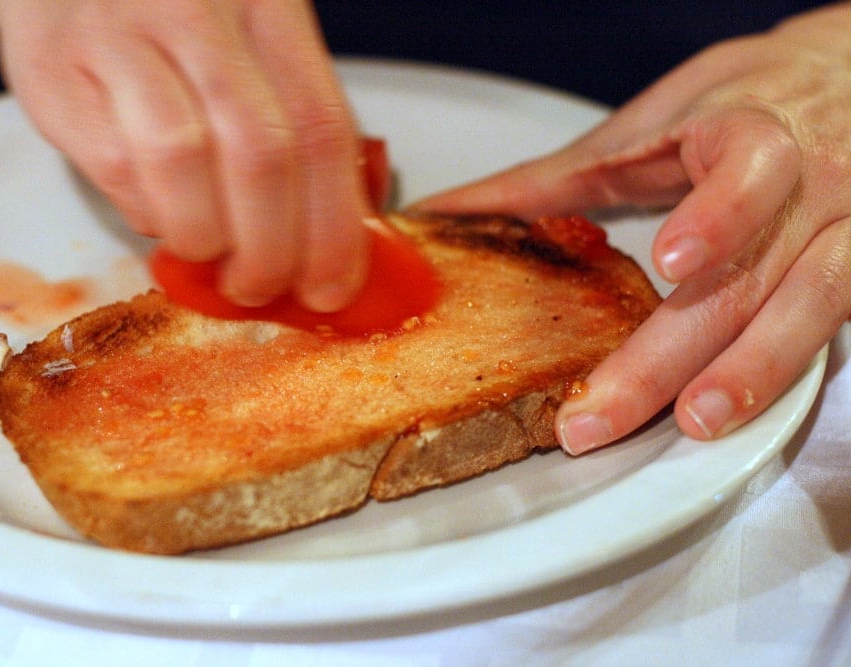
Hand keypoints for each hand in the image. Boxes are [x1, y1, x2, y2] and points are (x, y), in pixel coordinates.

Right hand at [0, 0, 369, 310]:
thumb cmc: (175, 25)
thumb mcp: (251, 46)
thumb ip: (292, 124)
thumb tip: (330, 244)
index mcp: (268, 5)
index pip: (320, 128)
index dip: (333, 225)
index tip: (332, 286)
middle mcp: (198, 11)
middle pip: (260, 153)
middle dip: (270, 249)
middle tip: (263, 287)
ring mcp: (122, 35)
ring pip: (184, 161)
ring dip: (205, 236)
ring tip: (209, 254)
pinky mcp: (57, 71)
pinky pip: (115, 166)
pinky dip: (147, 213)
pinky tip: (158, 213)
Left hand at [414, 4, 850, 452]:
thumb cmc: (743, 100)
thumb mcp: (645, 125)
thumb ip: (551, 179)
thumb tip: (446, 213)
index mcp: (750, 134)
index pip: (748, 168)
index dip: (716, 215)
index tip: (671, 261)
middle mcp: (811, 186)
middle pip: (750, 277)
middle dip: (672, 354)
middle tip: (600, 409)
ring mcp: (848, 231)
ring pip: (808, 311)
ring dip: (748, 374)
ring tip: (690, 424)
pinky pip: (830, 329)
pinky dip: (779, 372)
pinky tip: (734, 410)